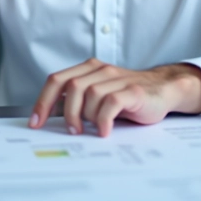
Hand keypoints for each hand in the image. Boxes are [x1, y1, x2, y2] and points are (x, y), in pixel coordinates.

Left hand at [28, 58, 200, 136]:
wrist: (164, 90)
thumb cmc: (129, 97)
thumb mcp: (100, 96)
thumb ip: (79, 101)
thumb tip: (52, 120)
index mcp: (89, 69)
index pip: (57, 80)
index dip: (43, 101)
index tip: (36, 122)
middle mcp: (101, 70)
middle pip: (71, 86)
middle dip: (66, 112)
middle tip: (72, 130)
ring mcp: (117, 79)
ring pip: (90, 94)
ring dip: (88, 116)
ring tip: (95, 129)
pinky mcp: (133, 90)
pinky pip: (111, 103)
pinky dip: (104, 120)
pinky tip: (106, 131)